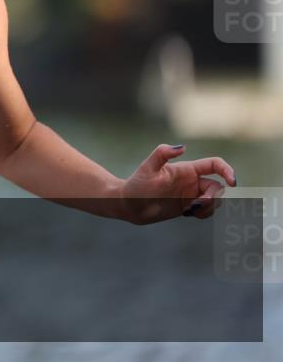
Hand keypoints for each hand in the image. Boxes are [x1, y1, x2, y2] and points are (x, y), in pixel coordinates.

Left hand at [119, 144, 237, 223]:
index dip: (227, 171)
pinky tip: (189, 214)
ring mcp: (191, 194)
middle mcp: (192, 180)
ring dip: (209, 207)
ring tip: (190, 211)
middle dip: (213, 197)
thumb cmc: (138, 185)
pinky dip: (204, 214)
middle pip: (217, 187)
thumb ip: (162, 154)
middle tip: (195, 205)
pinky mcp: (188, 206)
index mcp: (187, 169)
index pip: (214, 165)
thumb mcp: (148, 168)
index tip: (232, 182)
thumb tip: (183, 147)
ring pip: (215, 200)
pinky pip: (207, 211)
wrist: (130, 204)